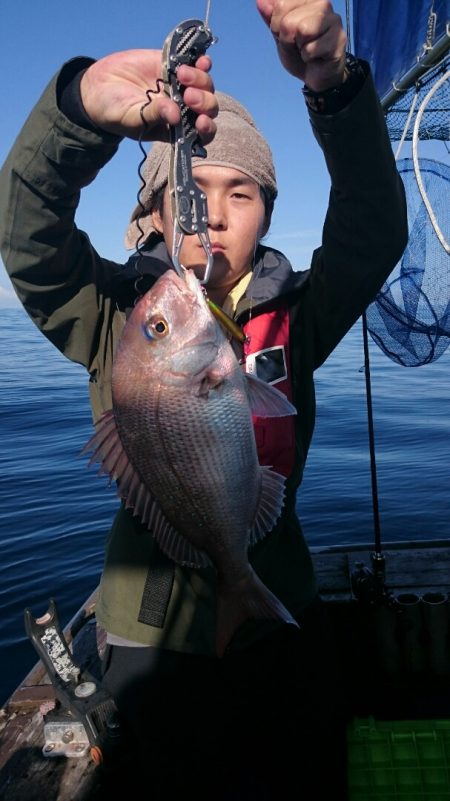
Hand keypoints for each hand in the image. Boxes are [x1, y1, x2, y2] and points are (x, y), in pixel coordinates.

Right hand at [80, 49, 216, 140]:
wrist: (99, 88)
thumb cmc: (114, 112)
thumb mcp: (131, 118)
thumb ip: (153, 116)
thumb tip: (175, 115)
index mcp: (175, 129)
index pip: (201, 134)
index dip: (206, 128)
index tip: (200, 121)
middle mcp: (182, 109)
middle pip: (208, 108)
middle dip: (204, 102)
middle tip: (188, 95)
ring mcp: (180, 87)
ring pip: (205, 85)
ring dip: (200, 79)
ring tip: (181, 74)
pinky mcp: (173, 66)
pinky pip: (195, 64)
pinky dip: (202, 62)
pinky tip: (201, 59)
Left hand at [256, 0, 346, 91]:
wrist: (315, 75)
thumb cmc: (298, 51)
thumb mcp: (279, 34)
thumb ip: (270, 17)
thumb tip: (260, 1)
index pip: (280, 5)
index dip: (276, 26)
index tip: (287, 34)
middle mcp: (323, 3)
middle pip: (290, 20)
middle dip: (288, 39)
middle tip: (298, 45)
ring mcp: (333, 20)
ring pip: (303, 30)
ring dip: (300, 47)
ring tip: (307, 48)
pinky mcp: (339, 39)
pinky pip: (311, 49)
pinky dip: (309, 58)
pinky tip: (316, 57)